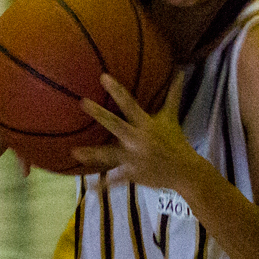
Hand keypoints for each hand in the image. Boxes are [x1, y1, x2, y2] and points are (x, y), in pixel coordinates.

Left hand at [75, 73, 205, 192]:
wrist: (185, 171)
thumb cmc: (176, 140)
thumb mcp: (172, 116)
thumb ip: (174, 93)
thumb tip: (181, 71)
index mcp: (146, 124)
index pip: (129, 104)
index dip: (117, 90)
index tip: (103, 77)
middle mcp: (138, 140)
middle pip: (116, 125)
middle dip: (100, 114)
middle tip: (82, 102)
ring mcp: (134, 159)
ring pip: (110, 156)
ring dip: (93, 154)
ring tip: (74, 152)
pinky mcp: (133, 174)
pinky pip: (115, 180)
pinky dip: (103, 185)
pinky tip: (89, 187)